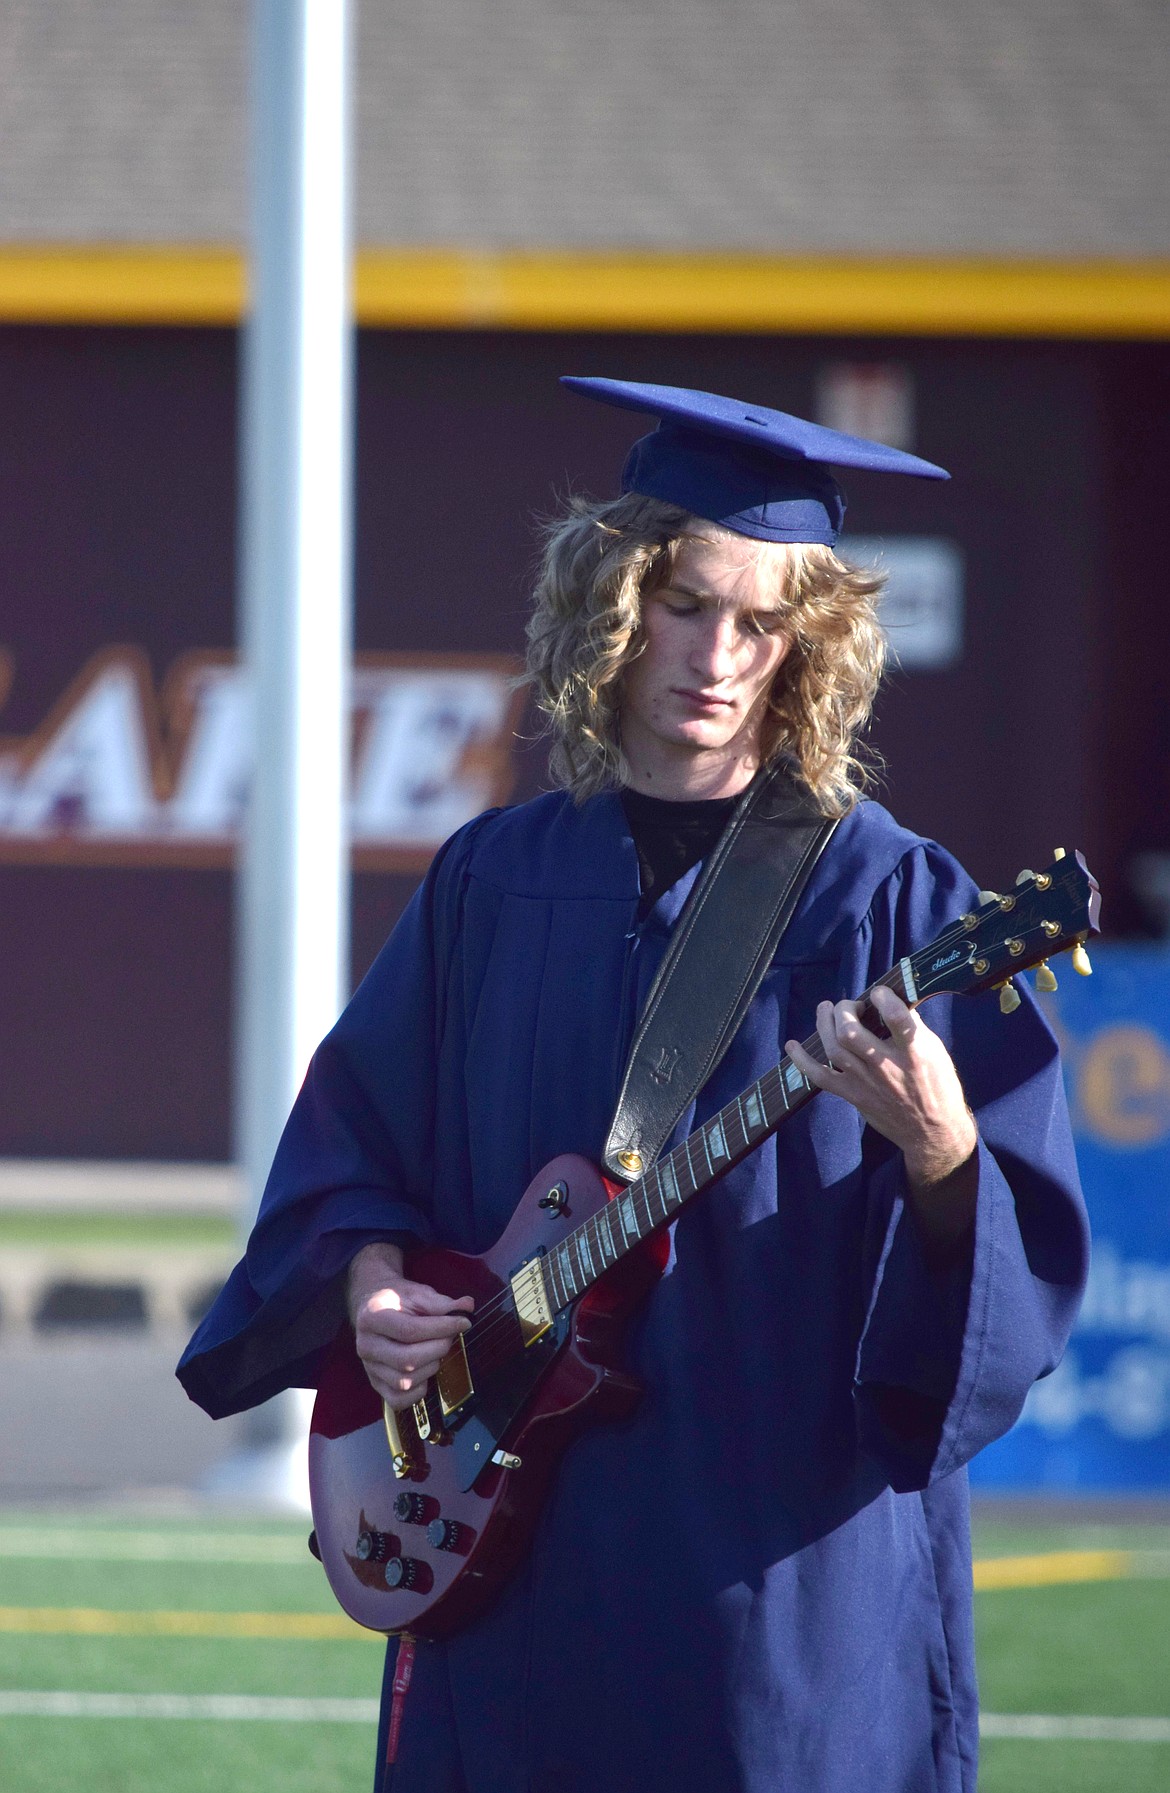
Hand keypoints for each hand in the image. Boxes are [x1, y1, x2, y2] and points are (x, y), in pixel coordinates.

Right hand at [346, 1241, 473, 1411]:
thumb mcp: (417, 1294)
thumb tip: (468, 1307)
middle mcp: (366, 1345)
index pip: (409, 1330)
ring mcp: (369, 1367)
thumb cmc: (397, 1300)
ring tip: (435, 1350)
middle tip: (449, 1337)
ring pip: (405, 1381)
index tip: (464, 1322)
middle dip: (438, 1349)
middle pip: (407, 1360)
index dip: (442, 1328)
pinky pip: (398, 1400)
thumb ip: (441, 1302)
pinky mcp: (375, 1384)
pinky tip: (425, 1370)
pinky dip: (418, 1390)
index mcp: (372, 1317)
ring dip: (431, 1367)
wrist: (374, 1308)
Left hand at [785, 984, 976, 1189]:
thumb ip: (912, 1027)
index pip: (896, 1017)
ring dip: (824, 1023)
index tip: (878, 993)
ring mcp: (867, 1082)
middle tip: (851, 1006)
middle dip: (844, 1010)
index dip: (882, 997)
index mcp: (915, 1052)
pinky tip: (792, 1045)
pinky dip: (802, 1060)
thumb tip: (889, 1000)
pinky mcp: (853, 1095)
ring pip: (833, 1048)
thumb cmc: (938, 1086)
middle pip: (850, 1032)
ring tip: (826, 1009)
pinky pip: (820, 1077)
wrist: (931, 1132)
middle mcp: (888, 1066)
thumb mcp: (935, 1051)